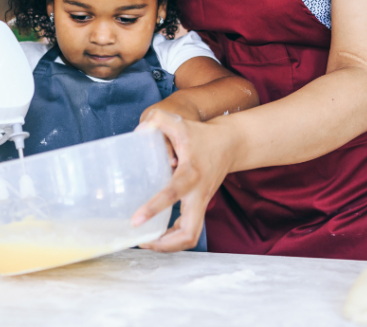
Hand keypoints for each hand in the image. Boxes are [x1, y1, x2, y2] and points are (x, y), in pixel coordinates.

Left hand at [132, 108, 235, 251]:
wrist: (231, 144)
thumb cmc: (203, 135)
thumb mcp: (180, 123)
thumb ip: (157, 120)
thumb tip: (138, 133)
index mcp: (191, 174)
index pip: (173, 194)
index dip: (154, 208)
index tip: (135, 221)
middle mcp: (199, 194)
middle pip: (189, 233)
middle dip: (165, 245)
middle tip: (142, 242)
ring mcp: (201, 204)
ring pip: (191, 237)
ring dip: (169, 246)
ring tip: (146, 242)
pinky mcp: (200, 207)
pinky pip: (189, 231)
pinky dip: (174, 238)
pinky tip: (158, 234)